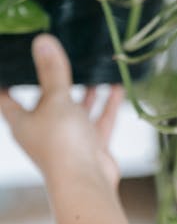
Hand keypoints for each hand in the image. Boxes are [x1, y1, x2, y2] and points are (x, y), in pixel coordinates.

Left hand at [0, 34, 122, 189]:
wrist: (86, 183)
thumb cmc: (61, 142)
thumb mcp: (56, 99)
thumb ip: (52, 71)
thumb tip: (41, 40)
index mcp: (23, 122)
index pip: (7, 99)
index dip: (6, 82)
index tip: (10, 62)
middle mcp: (43, 130)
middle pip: (47, 101)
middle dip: (55, 81)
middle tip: (62, 55)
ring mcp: (68, 139)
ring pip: (76, 109)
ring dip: (86, 92)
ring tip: (95, 68)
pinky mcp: (90, 146)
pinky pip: (99, 120)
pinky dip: (108, 104)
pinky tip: (118, 86)